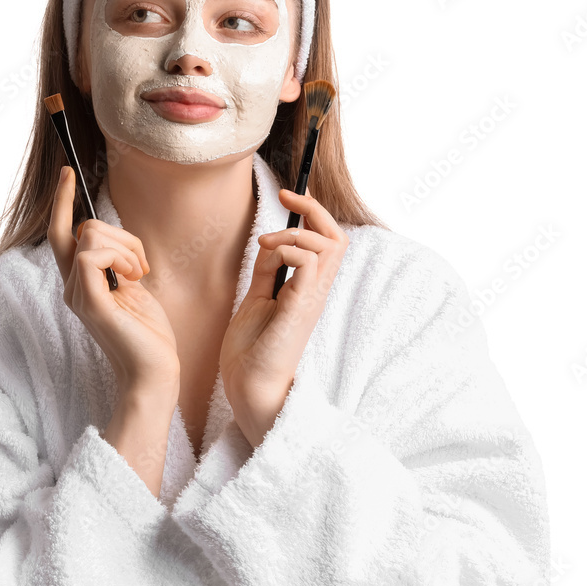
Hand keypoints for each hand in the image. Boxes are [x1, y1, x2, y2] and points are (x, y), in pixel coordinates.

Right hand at [47, 165, 180, 394]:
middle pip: (81, 228)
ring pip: (91, 235)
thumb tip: (112, 237)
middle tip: (141, 265)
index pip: (61, 233)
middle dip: (121, 233)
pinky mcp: (91, 302)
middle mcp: (72, 287)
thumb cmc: (148, 334)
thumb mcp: (132, 287)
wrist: (154, 373)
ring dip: (126, 246)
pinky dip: (121, 256)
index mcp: (81, 283)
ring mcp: (79, 295)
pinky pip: (94, 255)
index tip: (68, 172)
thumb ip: (118, 262)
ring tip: (140, 275)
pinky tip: (135, 277)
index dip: (61, 201)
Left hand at [219, 185, 348, 447]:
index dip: (312, 214)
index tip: (286, 198)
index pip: (327, 242)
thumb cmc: (251, 352)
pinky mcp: (300, 308)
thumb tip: (271, 243)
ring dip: (296, 231)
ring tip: (266, 244)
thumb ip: (267, 272)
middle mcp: (316, 291)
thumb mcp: (256, 299)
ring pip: (330, 244)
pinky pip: (308, 262)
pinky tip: (268, 258)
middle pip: (338, 236)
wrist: (248, 387)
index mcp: (308, 289)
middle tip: (285, 200)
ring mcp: (312, 299)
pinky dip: (288, 248)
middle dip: (314, 209)